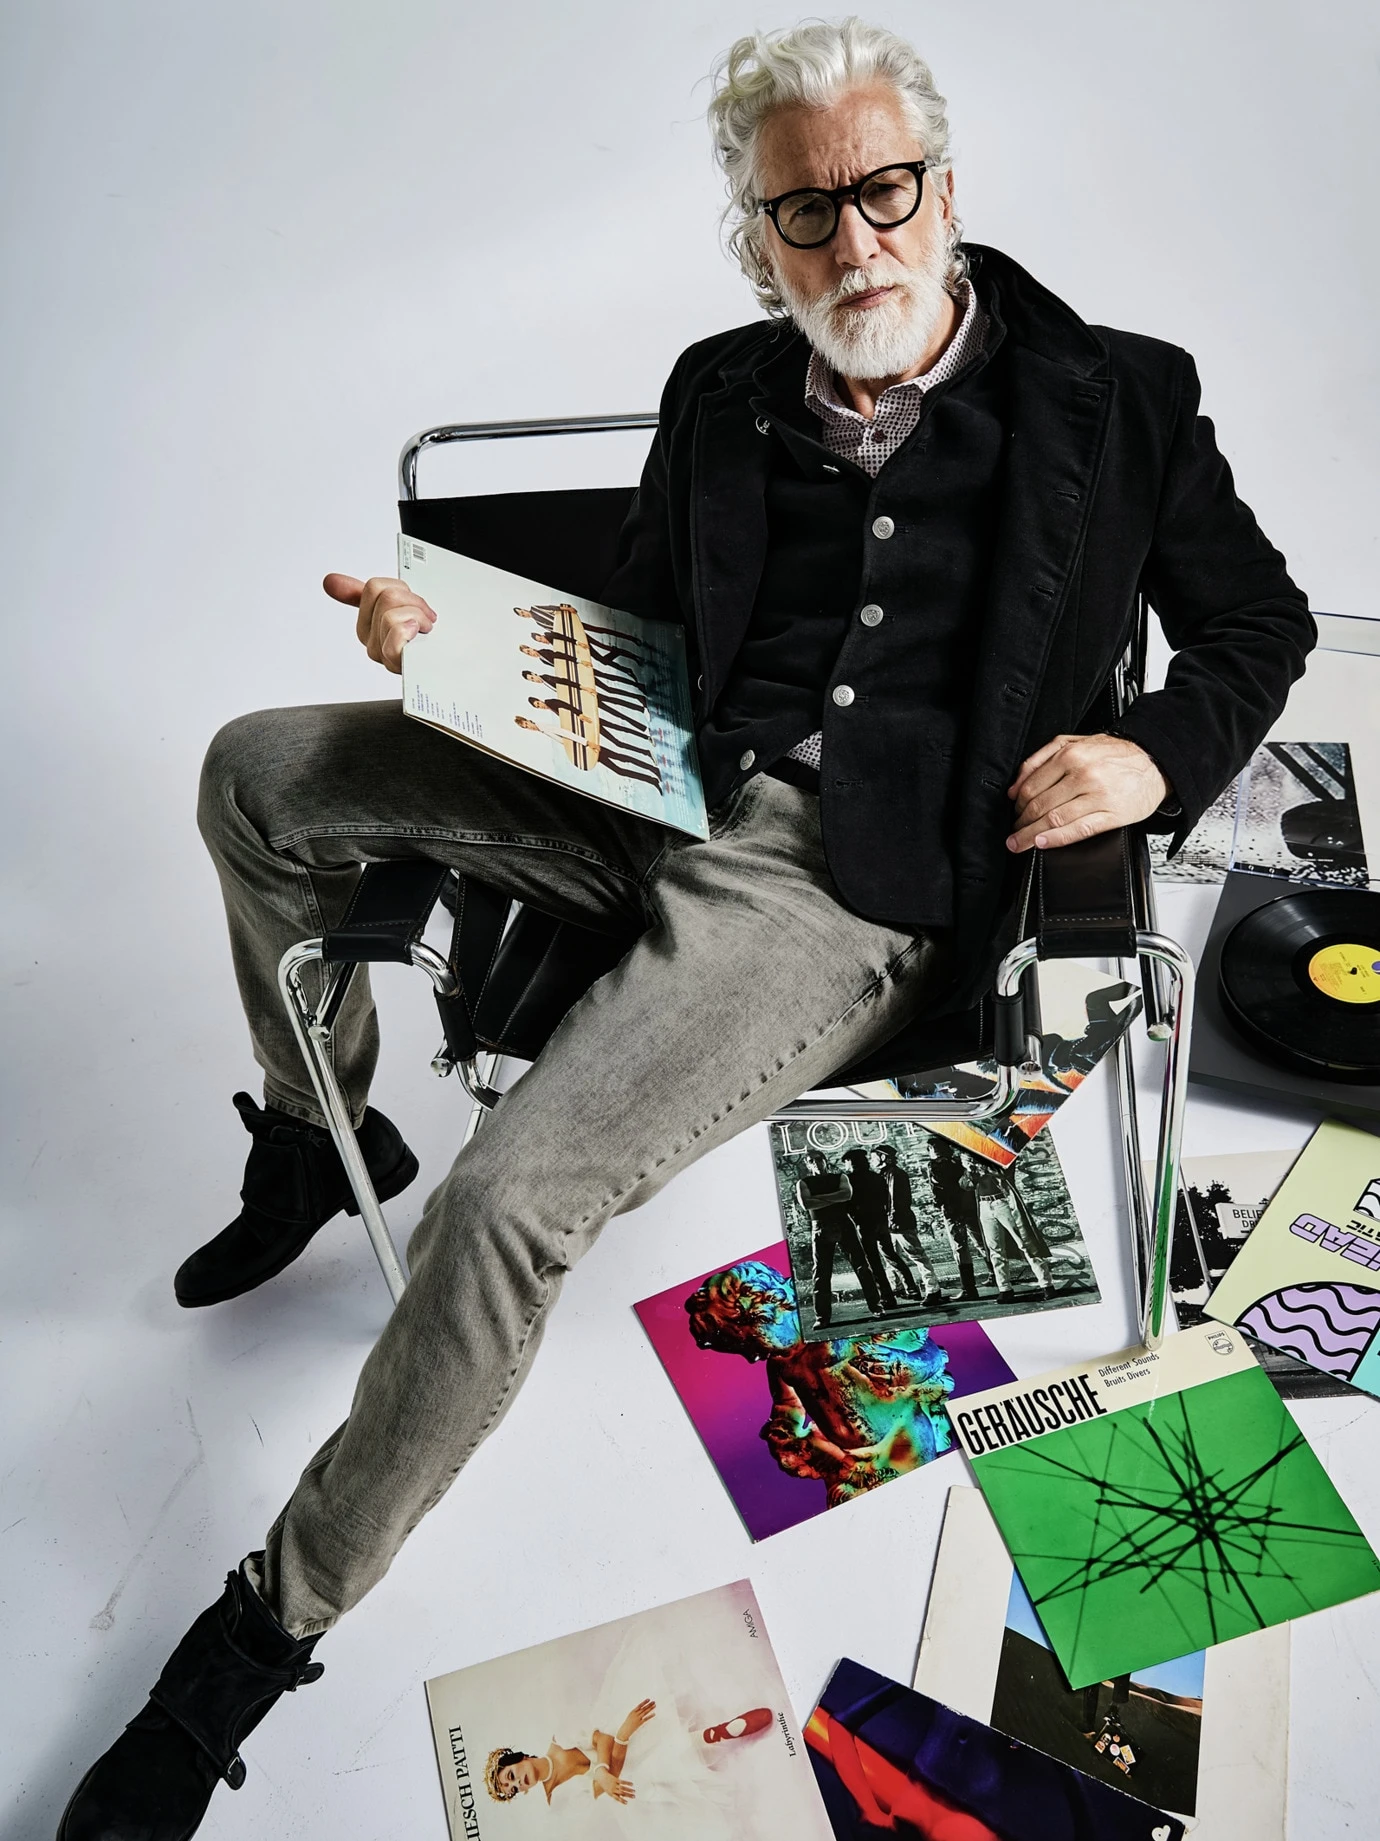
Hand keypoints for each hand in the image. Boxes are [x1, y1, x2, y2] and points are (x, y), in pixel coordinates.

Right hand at [323, 572, 435, 673]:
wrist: (448, 667)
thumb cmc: (427, 640)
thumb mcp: (399, 609)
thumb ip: (367, 593)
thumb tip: (329, 580)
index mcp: (366, 623)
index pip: (374, 587)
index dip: (401, 589)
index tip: (412, 602)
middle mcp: (370, 639)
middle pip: (387, 597)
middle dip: (414, 602)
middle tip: (424, 617)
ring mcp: (381, 652)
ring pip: (392, 614)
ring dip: (418, 617)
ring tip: (425, 629)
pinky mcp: (394, 663)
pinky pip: (395, 633)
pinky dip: (413, 629)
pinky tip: (420, 636)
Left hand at [594, 1766, 634, 1802]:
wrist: (601, 1777)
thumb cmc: (605, 1785)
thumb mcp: (608, 1791)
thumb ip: (614, 1794)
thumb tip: (621, 1797)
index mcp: (611, 1794)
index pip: (617, 1798)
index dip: (622, 1801)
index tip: (627, 1803)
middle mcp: (613, 1789)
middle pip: (622, 1793)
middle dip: (628, 1795)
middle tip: (634, 1797)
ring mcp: (615, 1784)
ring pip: (623, 1788)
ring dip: (629, 1790)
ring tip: (634, 1791)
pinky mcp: (616, 1779)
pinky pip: (622, 1782)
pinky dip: (628, 1783)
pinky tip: (632, 1784)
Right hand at [616, 1700, 655, 1743]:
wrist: (625, 1730)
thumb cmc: (628, 1723)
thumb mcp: (630, 1716)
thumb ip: (635, 1712)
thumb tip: (641, 1709)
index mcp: (633, 1711)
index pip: (639, 1705)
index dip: (644, 1702)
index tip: (648, 1699)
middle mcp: (635, 1714)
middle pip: (643, 1708)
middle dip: (649, 1704)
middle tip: (654, 1701)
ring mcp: (637, 1718)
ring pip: (645, 1712)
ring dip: (650, 1709)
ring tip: (654, 1705)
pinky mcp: (639, 1723)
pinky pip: (646, 1719)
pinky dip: (650, 1716)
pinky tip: (654, 1714)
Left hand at [1006, 733, 1167, 852]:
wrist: (1154, 761)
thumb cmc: (1114, 754)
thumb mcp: (1075, 743)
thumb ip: (1041, 759)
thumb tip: (1015, 786)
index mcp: (1071, 755)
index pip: (1031, 786)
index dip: (1017, 805)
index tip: (1013, 814)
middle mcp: (1083, 774)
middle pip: (1039, 805)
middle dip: (1021, 824)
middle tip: (1013, 834)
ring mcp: (1098, 796)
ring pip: (1054, 819)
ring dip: (1031, 835)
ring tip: (1020, 843)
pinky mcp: (1113, 814)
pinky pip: (1079, 830)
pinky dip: (1056, 839)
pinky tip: (1043, 843)